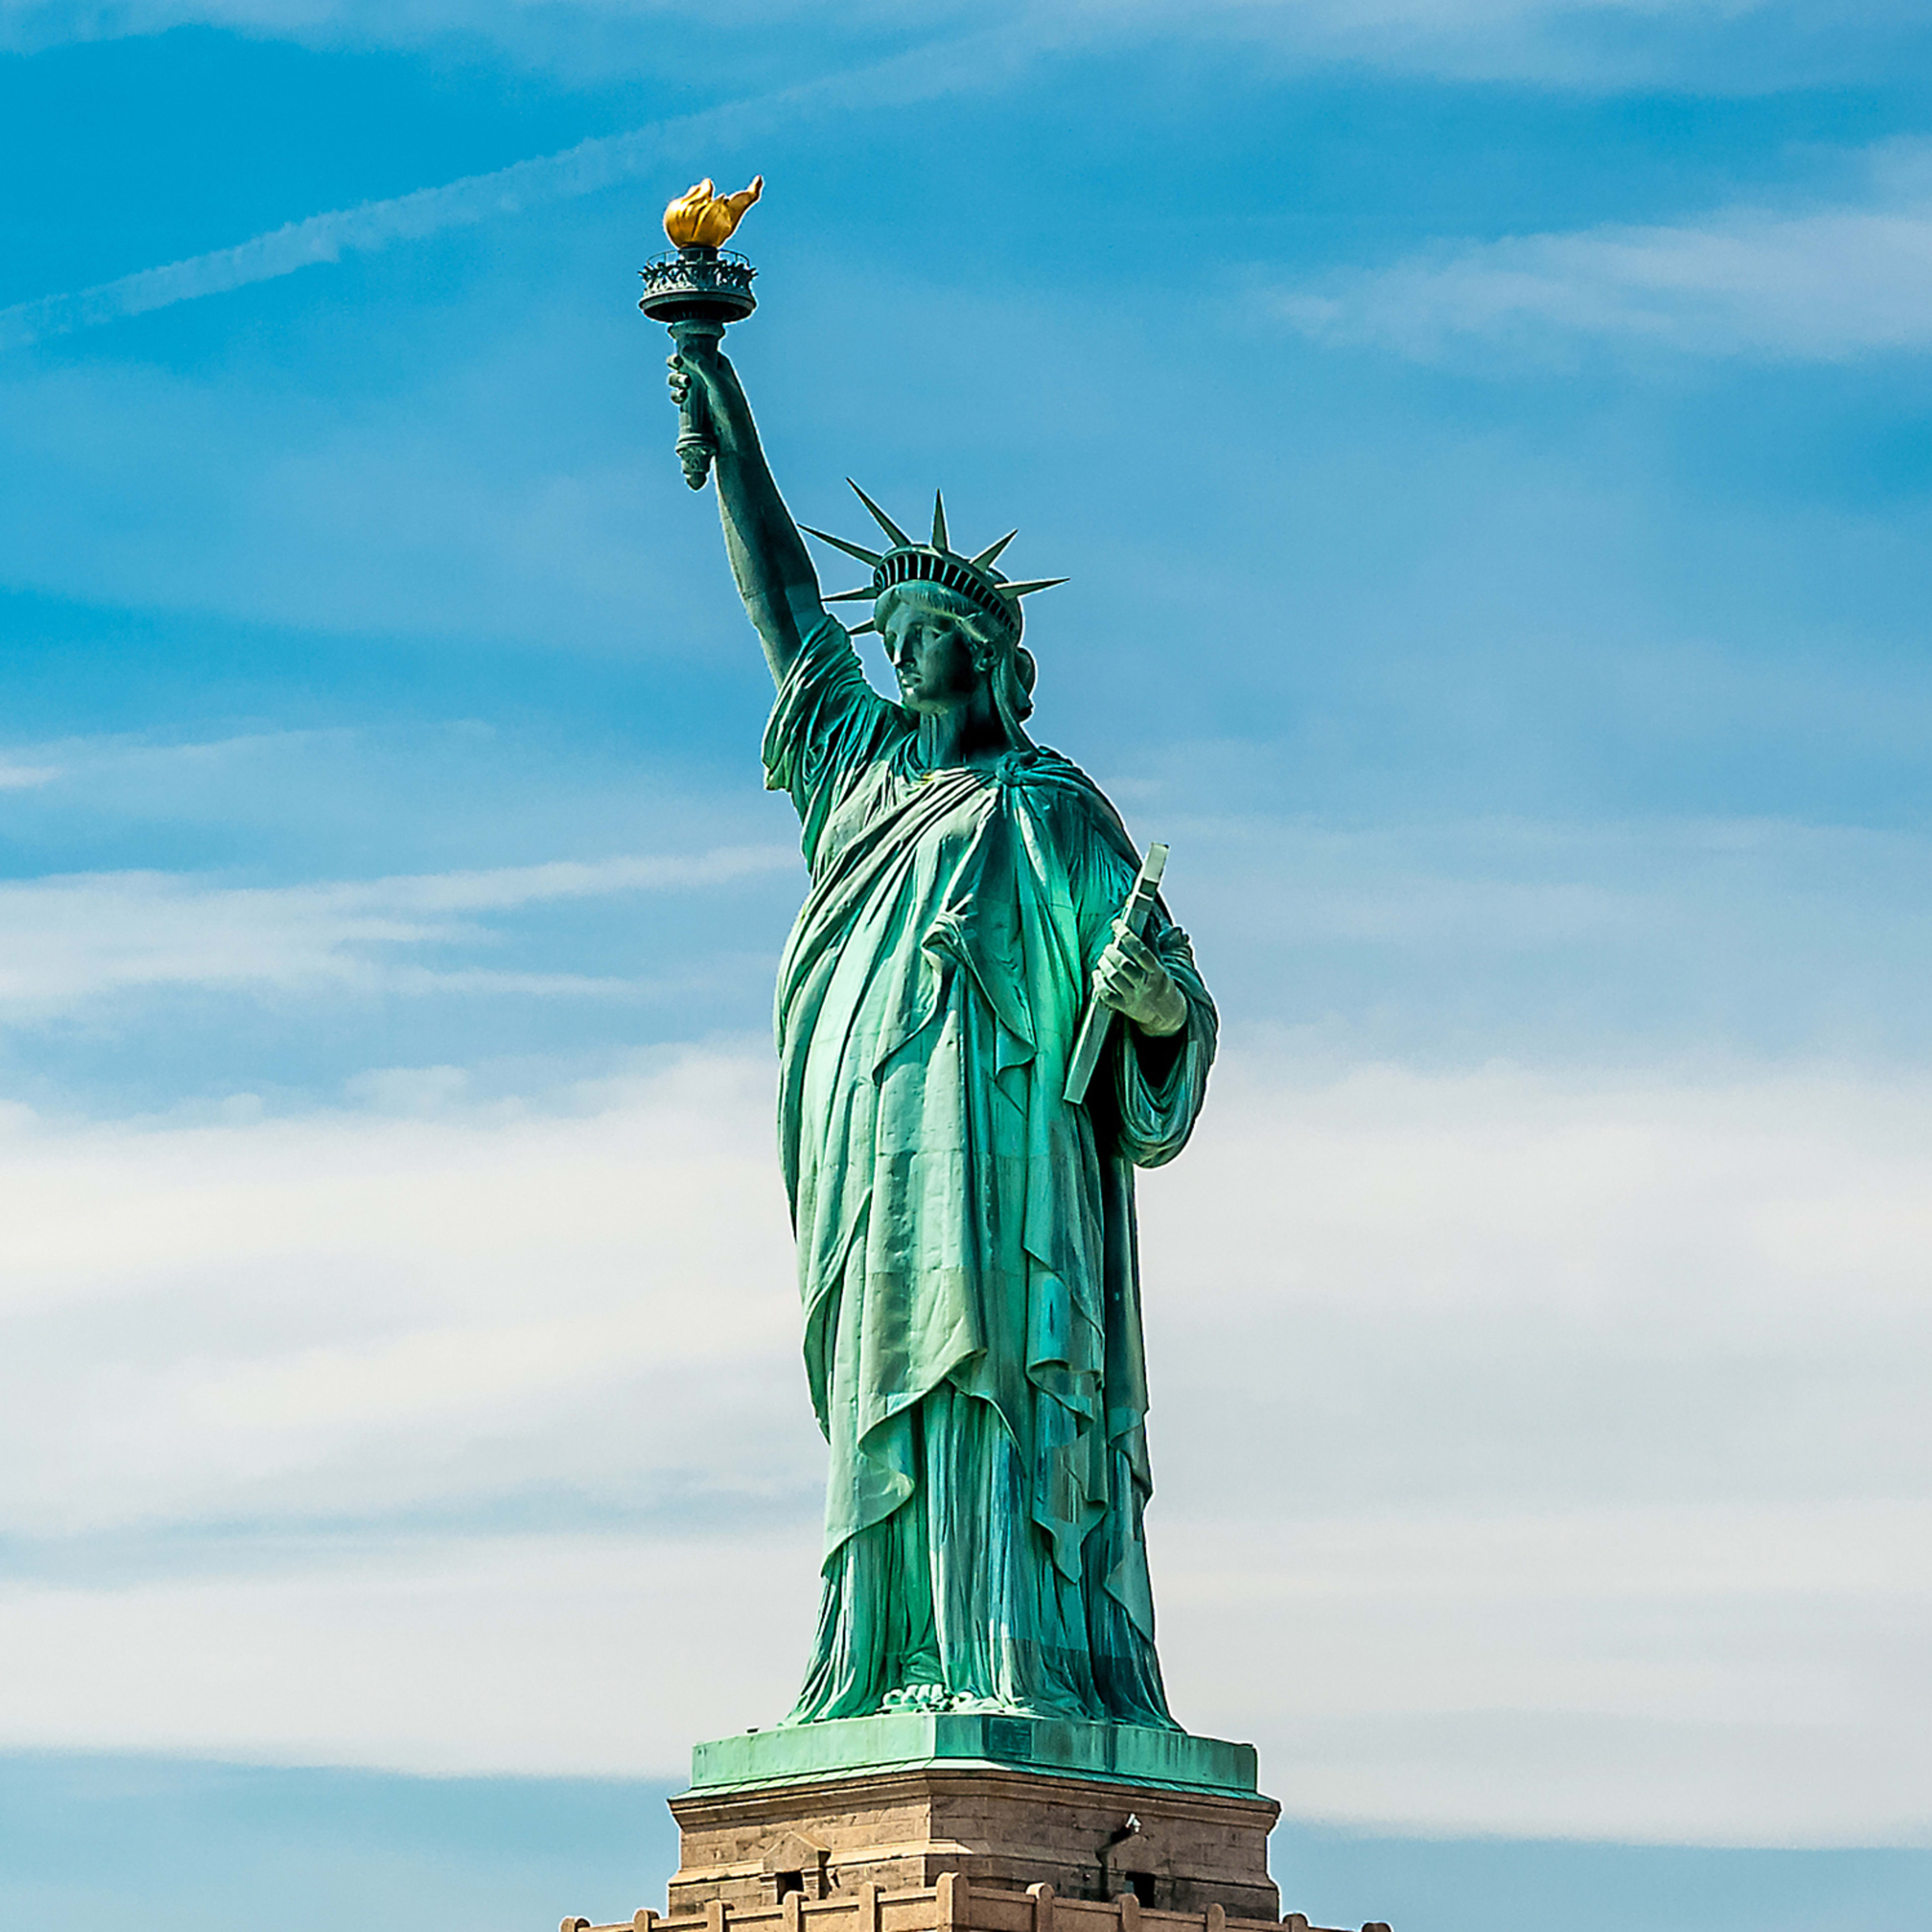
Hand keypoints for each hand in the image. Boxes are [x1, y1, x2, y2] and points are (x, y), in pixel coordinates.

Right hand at [666, 340, 728, 412]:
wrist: (732, 435)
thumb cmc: (730, 407)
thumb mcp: (717, 381)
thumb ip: (701, 364)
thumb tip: (684, 348)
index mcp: (719, 365)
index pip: (700, 349)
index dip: (687, 349)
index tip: (679, 354)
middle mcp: (710, 376)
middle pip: (686, 362)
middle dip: (678, 364)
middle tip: (676, 366)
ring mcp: (702, 391)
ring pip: (681, 378)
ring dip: (676, 379)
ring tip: (683, 387)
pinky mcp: (695, 405)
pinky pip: (680, 395)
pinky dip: (676, 394)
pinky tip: (680, 397)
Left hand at [1093, 916, 1186, 1036]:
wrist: (1167, 1014)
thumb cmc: (1161, 984)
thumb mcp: (1163, 966)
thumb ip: (1156, 947)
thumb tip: (1157, 924)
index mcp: (1157, 972)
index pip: (1140, 951)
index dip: (1126, 935)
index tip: (1116, 924)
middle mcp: (1145, 984)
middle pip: (1123, 965)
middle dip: (1112, 952)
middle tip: (1108, 947)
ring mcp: (1134, 997)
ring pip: (1113, 977)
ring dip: (1104, 964)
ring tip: (1103, 958)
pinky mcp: (1124, 1007)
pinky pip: (1106, 995)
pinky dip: (1098, 982)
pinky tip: (1097, 974)